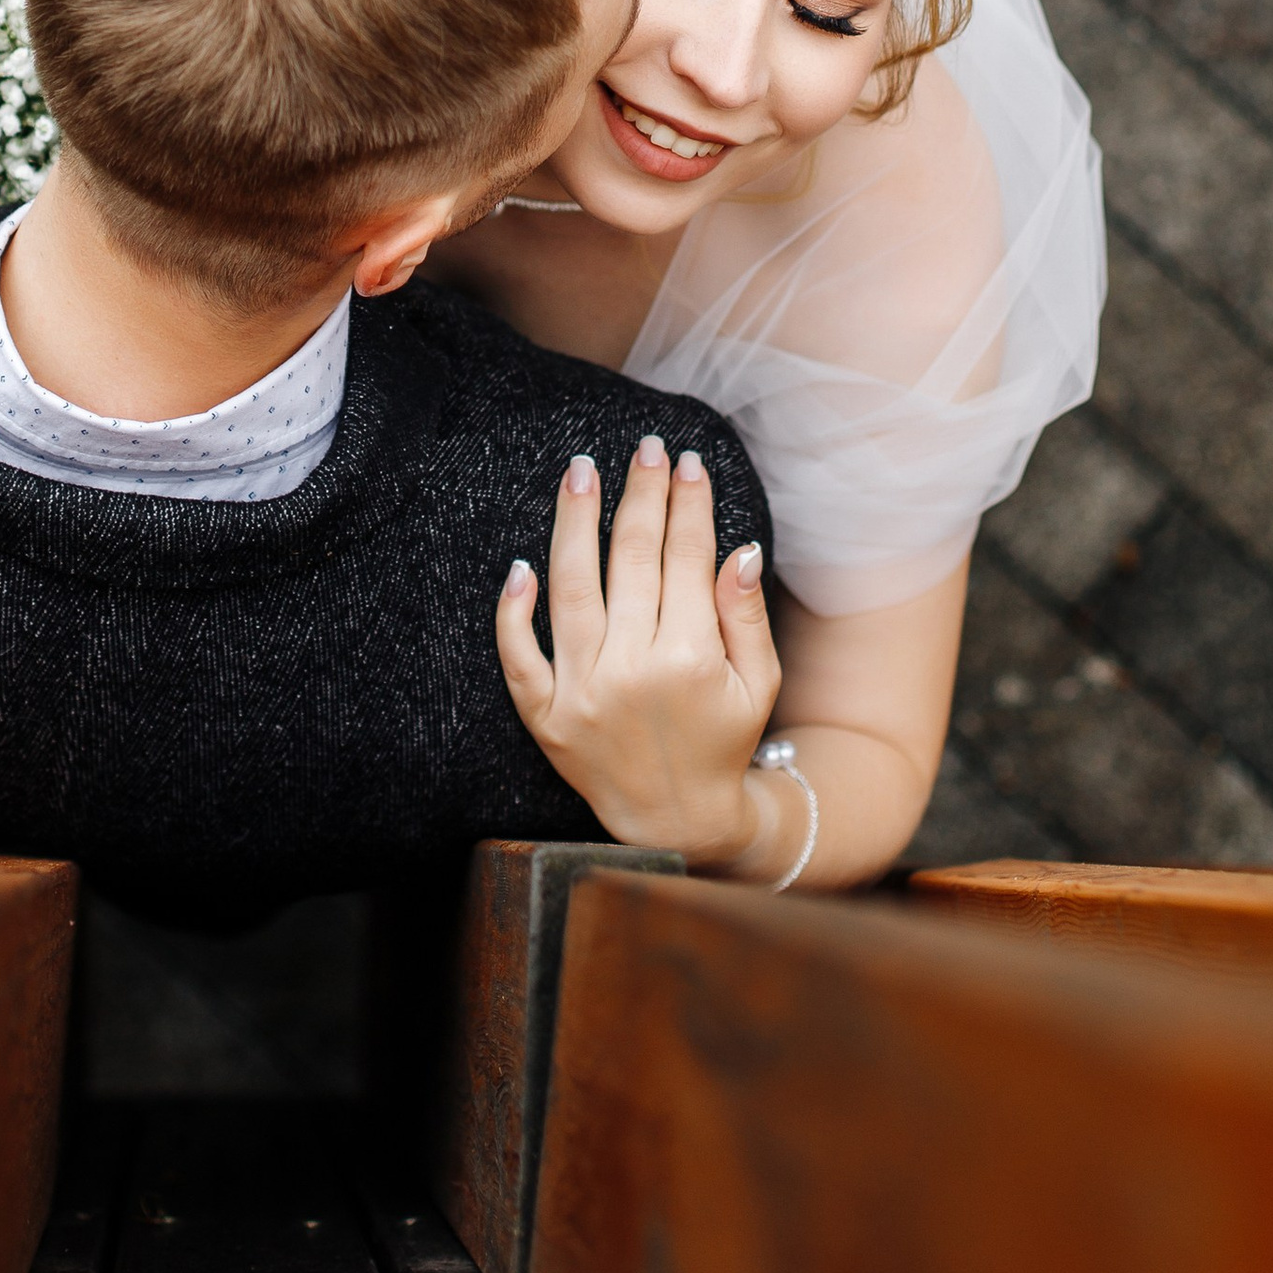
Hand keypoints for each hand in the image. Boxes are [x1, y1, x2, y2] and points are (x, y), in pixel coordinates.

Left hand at [495, 435, 781, 860]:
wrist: (675, 824)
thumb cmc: (723, 742)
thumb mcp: (758, 684)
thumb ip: (744, 615)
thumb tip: (738, 548)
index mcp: (689, 659)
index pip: (685, 557)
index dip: (688, 504)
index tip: (687, 462)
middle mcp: (630, 670)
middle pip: (631, 559)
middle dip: (640, 495)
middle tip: (642, 449)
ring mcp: (580, 693)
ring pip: (570, 588)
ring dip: (575, 522)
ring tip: (581, 471)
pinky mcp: (544, 717)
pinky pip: (518, 656)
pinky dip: (514, 610)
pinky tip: (521, 564)